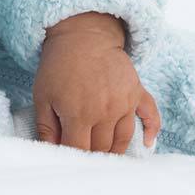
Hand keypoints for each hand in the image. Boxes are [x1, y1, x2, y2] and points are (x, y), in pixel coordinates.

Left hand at [32, 11, 160, 153]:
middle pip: (102, 148)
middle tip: (85, 158)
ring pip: (123, 139)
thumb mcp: (43, 96)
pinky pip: (151, 115)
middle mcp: (105, 112)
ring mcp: (124, 102)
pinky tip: (147, 143)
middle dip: (92, 155)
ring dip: (115, 151)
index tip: (68, 159)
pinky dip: (151, 131)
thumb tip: (50, 152)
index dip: (73, 158)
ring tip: (107, 156)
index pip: (80, 150)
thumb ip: (46, 128)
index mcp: (79, 114)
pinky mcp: (137, 92)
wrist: (82, 34)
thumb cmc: (58, 66)